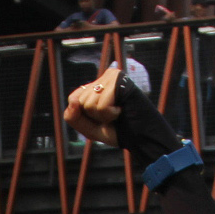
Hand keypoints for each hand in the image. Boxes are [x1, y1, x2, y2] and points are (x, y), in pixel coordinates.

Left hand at [63, 65, 185, 162]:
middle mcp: (103, 78)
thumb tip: (72, 102)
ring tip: (117, 113)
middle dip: (93, 116)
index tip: (101, 118)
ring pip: (88, 103)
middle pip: (79, 101)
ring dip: (103, 116)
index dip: (83, 116)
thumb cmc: (118, 131)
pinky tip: (122, 110)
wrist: (141, 137)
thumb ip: (73, 117)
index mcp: (96, 86)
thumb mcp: (89, 128)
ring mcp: (111, 76)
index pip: (73, 99)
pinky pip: (100, 104)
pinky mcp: (118, 79)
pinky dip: (110, 114)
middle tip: (111, 117)